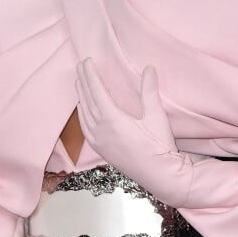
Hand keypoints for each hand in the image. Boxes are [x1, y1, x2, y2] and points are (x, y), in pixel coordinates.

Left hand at [76, 59, 193, 206]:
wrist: (158, 176)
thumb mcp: (156, 117)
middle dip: (83, 81)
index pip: (96, 91)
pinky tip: (82, 109)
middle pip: (87, 100)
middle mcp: (100, 130)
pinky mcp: (101, 149)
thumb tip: (149, 68)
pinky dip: (82, 114)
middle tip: (79, 65)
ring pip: (84, 113)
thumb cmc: (159, 147)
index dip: (90, 75)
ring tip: (79, 82)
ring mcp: (98, 141)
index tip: (86, 61)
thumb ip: (149, 91)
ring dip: (81, 96)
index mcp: (112, 119)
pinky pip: (85, 127)